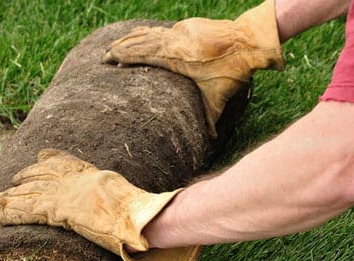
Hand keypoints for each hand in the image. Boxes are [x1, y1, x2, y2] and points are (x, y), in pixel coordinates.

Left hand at [0, 149, 199, 260]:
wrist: (136, 216)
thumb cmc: (139, 213)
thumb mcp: (130, 200)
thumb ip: (122, 199)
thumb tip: (139, 216)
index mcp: (90, 176)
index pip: (64, 163)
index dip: (48, 161)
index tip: (38, 157)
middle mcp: (73, 181)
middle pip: (41, 177)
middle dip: (23, 181)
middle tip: (8, 185)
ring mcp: (64, 194)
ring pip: (29, 194)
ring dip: (9, 199)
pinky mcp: (56, 210)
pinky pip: (27, 211)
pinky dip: (11, 213)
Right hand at [104, 0, 283, 128]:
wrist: (250, 41)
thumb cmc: (233, 71)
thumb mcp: (219, 97)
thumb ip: (211, 119)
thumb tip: (211, 143)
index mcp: (175, 58)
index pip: (143, 54)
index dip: (124, 55)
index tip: (108, 59)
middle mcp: (174, 41)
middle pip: (140, 42)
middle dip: (121, 47)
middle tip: (104, 55)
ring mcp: (181, 31)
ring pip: (150, 33)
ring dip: (132, 38)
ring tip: (116, 44)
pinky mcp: (189, 25)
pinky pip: (163, 30)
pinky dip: (149, 33)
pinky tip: (141, 35)